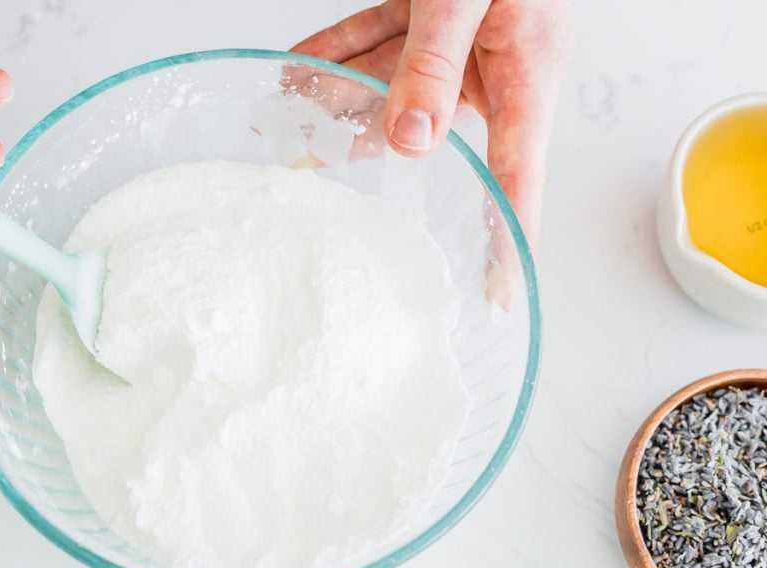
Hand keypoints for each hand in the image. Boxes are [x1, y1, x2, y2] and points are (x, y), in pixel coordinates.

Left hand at [292, 0, 571, 241]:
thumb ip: (437, 59)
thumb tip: (409, 137)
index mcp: (526, 70)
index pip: (518, 172)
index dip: (506, 231)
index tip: (498, 289)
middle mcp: (493, 60)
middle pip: (424, 126)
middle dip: (365, 147)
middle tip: (311, 171)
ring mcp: (463, 37)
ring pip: (391, 79)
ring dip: (339, 96)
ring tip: (290, 124)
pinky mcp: (435, 4)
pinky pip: (380, 34)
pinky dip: (341, 49)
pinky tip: (302, 68)